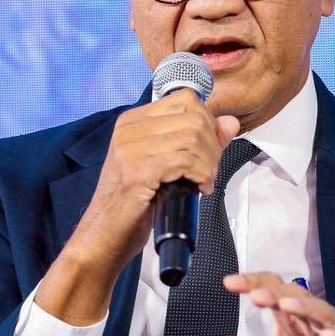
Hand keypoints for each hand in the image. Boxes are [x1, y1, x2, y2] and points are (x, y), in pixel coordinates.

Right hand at [69, 91, 240, 276]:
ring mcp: (130, 149)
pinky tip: (198, 189)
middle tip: (208, 171)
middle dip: (212, 146)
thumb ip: (199, 141)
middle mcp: (128, 130)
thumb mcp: (167, 165)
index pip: (185, 100)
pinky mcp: (137, 172)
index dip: (207, 123)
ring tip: (203, 181)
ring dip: (208, 164)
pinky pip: (185, 161)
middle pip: (194, 118)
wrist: (104, 235)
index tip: (208, 149)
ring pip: (193, 138)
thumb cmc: (133, 203)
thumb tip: (230, 123)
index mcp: (132, 121)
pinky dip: (201, 175)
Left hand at [215, 272, 334, 335]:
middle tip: (255, 295)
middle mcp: (311, 321)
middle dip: (275, 292)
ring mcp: (334, 335)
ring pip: (321, 312)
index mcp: (290, 320)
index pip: (272, 290)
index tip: (230, 283)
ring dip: (304, 307)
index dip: (253, 283)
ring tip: (285, 305)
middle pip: (295, 295)